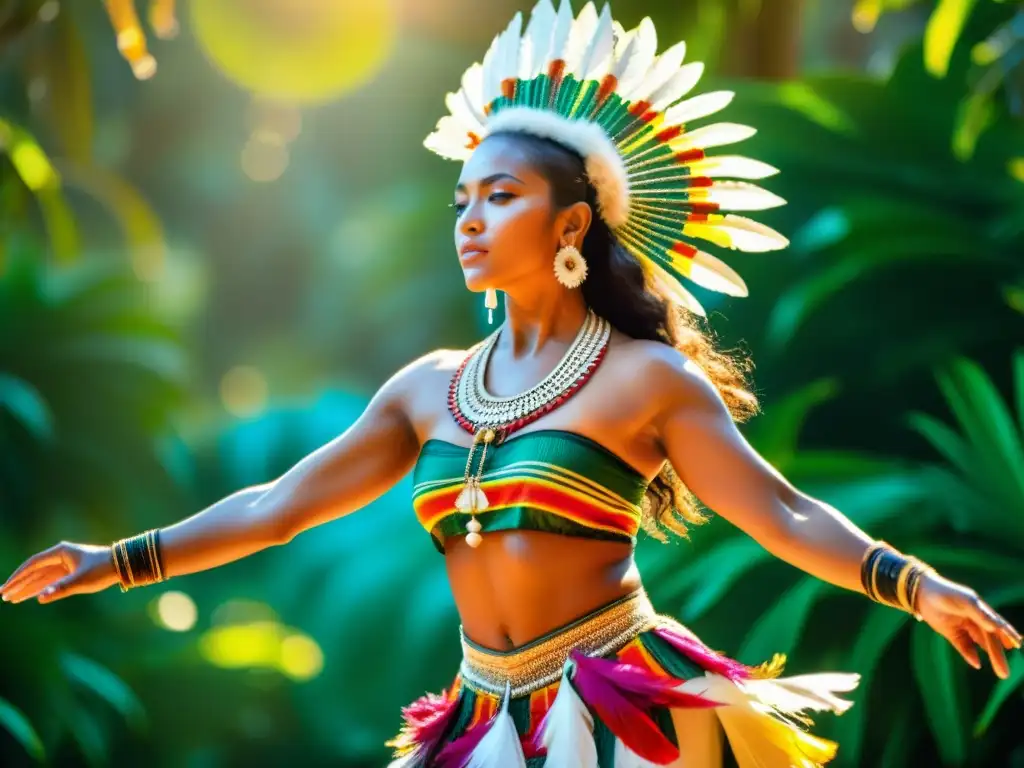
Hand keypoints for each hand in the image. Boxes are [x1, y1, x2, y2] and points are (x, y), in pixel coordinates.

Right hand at [1, 542, 119, 604]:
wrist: (122, 565)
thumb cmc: (102, 569)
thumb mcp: (81, 580)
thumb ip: (60, 589)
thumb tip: (41, 597)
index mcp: (60, 552)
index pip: (32, 564)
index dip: (18, 577)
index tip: (6, 588)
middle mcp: (60, 557)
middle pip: (34, 572)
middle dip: (19, 584)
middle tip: (3, 596)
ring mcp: (65, 564)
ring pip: (41, 578)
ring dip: (27, 588)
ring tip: (11, 599)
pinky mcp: (71, 572)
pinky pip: (50, 581)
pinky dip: (40, 588)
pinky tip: (30, 596)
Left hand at [915, 571, 1021, 678]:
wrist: (922, 592)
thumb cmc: (946, 593)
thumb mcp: (965, 602)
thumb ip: (981, 615)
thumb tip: (996, 629)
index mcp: (981, 610)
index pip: (997, 625)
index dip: (1007, 635)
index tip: (1017, 644)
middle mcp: (974, 620)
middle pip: (989, 640)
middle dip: (998, 655)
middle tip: (1005, 672)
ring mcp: (962, 627)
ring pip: (979, 645)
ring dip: (989, 657)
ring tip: (1000, 672)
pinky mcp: (951, 633)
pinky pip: (963, 647)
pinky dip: (970, 655)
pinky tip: (976, 663)